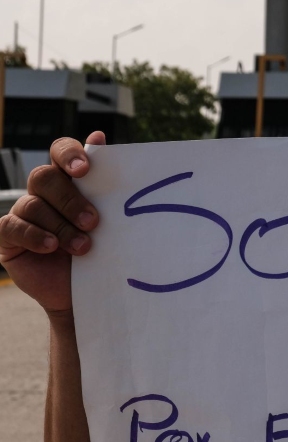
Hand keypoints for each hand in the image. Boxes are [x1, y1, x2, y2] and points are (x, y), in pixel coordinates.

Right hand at [0, 132, 104, 315]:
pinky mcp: (9, 236)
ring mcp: (24, 213)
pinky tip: (51, 246)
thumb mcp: (111, 220)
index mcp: (69, 180)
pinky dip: (35, 235)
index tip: (84, 169)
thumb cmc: (102, 251)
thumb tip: (99, 136)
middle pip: (44, 177)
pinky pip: (13, 227)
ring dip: (61, 225)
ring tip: (84, 247)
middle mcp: (44, 192)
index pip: (61, 152)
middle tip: (94, 221)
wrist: (87, 292)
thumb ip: (105, 185)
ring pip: (33, 204)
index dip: (69, 153)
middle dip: (70, 198)